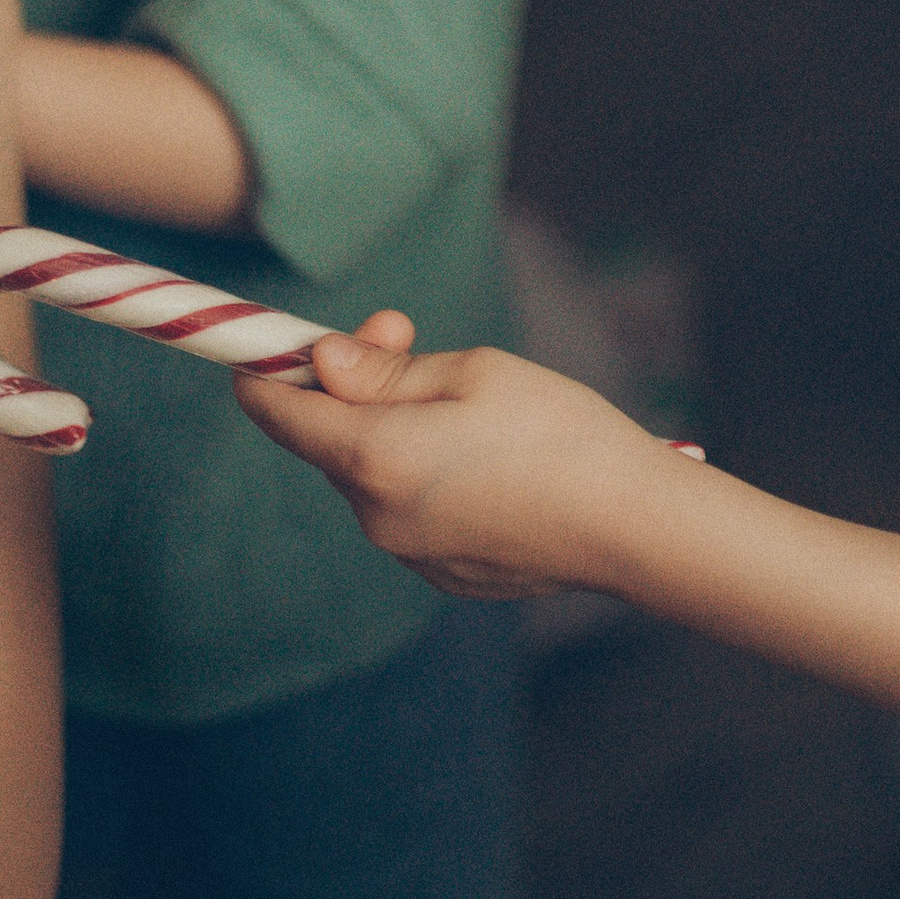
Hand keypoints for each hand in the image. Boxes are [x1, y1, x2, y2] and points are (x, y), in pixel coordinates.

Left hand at [237, 315, 659, 600]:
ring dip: (391, 425)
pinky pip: (408, 506)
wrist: (631, 528)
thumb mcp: (473, 372)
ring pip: (370, 471)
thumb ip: (385, 371)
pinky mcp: (443, 571)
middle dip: (353, 380)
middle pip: (328, 437)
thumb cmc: (559, 434)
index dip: (268, 364)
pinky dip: (423, 468)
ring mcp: (409, 552)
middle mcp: (376, 516)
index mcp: (374, 458)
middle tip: (405, 327)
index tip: (275, 335)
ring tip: (467, 394)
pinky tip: (489, 451)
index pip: (277, 411)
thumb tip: (320, 360)